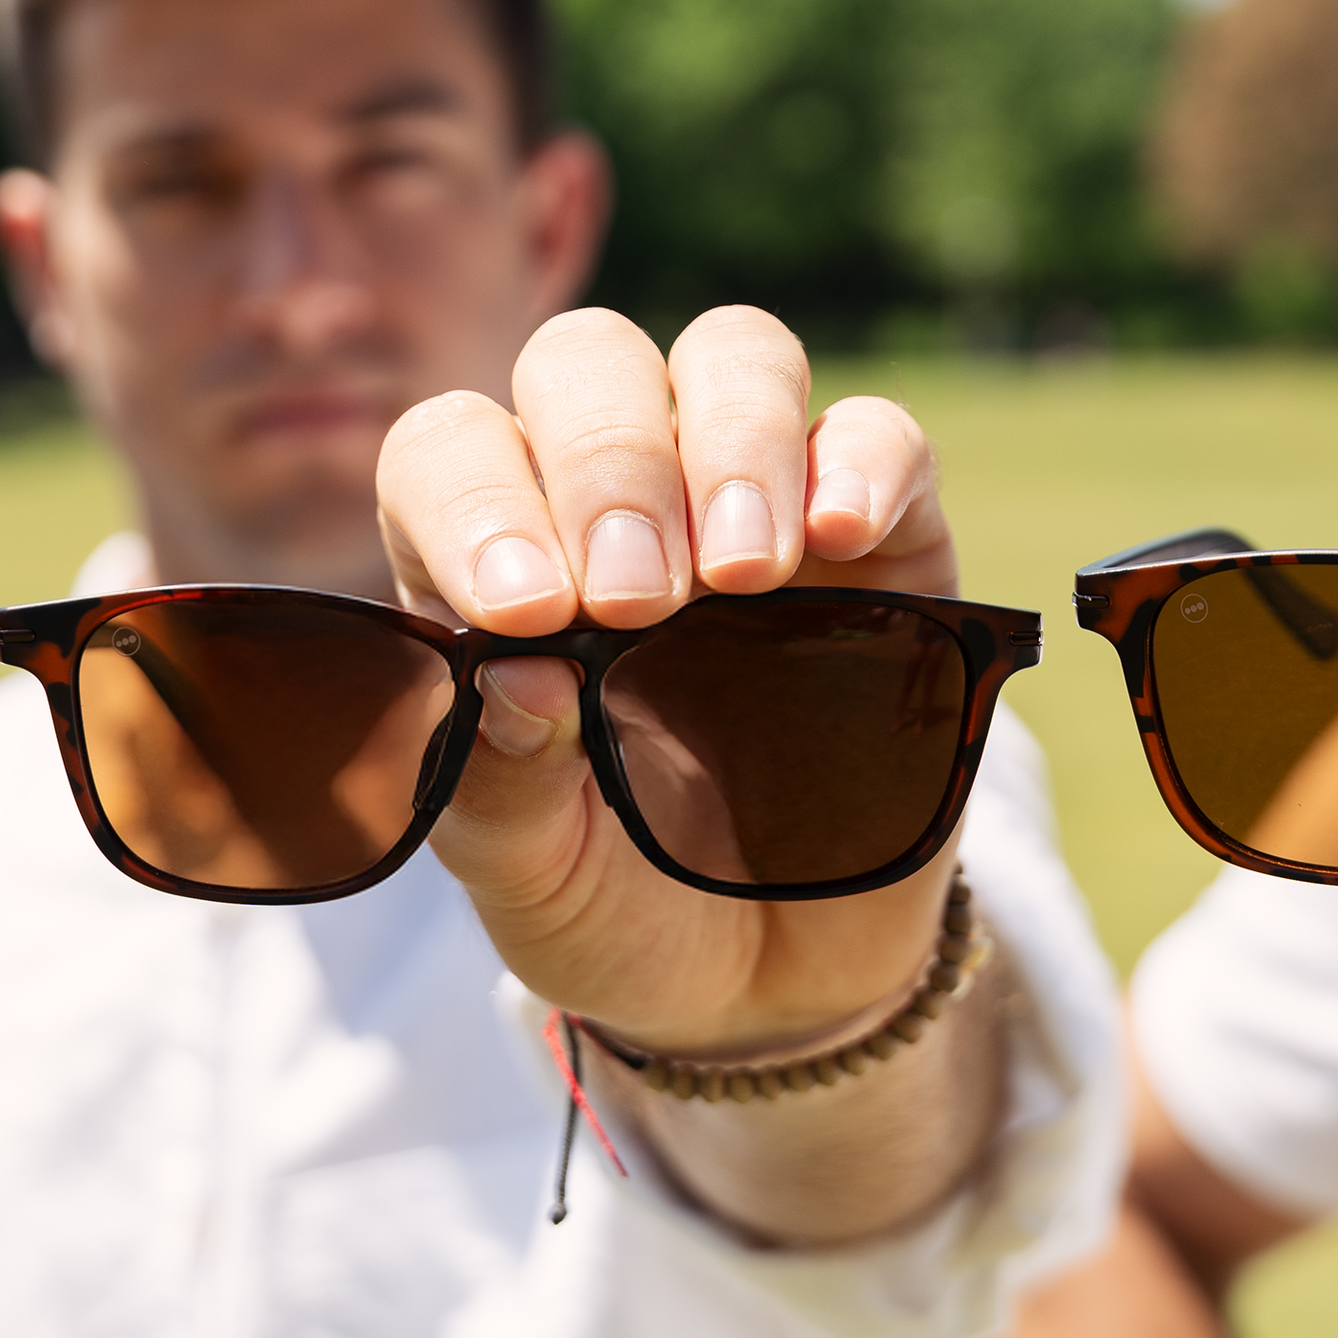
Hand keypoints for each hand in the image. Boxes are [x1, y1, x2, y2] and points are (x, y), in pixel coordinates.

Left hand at [373, 303, 961, 1058]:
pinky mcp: (885, 542)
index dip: (475, 500)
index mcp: (497, 557)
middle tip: (636, 603)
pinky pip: (881, 434)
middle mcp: (616, 499)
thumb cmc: (613, 898)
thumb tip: (518, 673)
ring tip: (742, 576)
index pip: (452, 450)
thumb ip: (501, 784)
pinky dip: (862, 462)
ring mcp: (752, 503)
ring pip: (735, 356)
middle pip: (590, 363)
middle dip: (608, 465)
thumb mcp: (529, 876)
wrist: (764, 982)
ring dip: (730, 443)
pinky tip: (840, 538)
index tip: (523, 612)